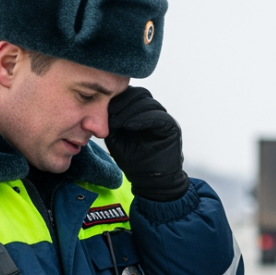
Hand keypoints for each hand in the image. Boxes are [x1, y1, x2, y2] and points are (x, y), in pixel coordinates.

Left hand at [106, 87, 189, 201]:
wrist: (151, 181)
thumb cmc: (134, 162)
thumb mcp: (116, 138)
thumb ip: (112, 121)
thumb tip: (104, 107)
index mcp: (141, 113)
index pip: (131, 94)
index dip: (118, 98)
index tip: (104, 108)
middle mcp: (154, 113)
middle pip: (140, 93)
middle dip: (123, 101)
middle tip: (110, 114)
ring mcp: (164, 119)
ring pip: (148, 103)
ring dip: (130, 111)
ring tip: (118, 123)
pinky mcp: (171, 128)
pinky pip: (158, 116)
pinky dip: (142, 119)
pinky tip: (130, 126)